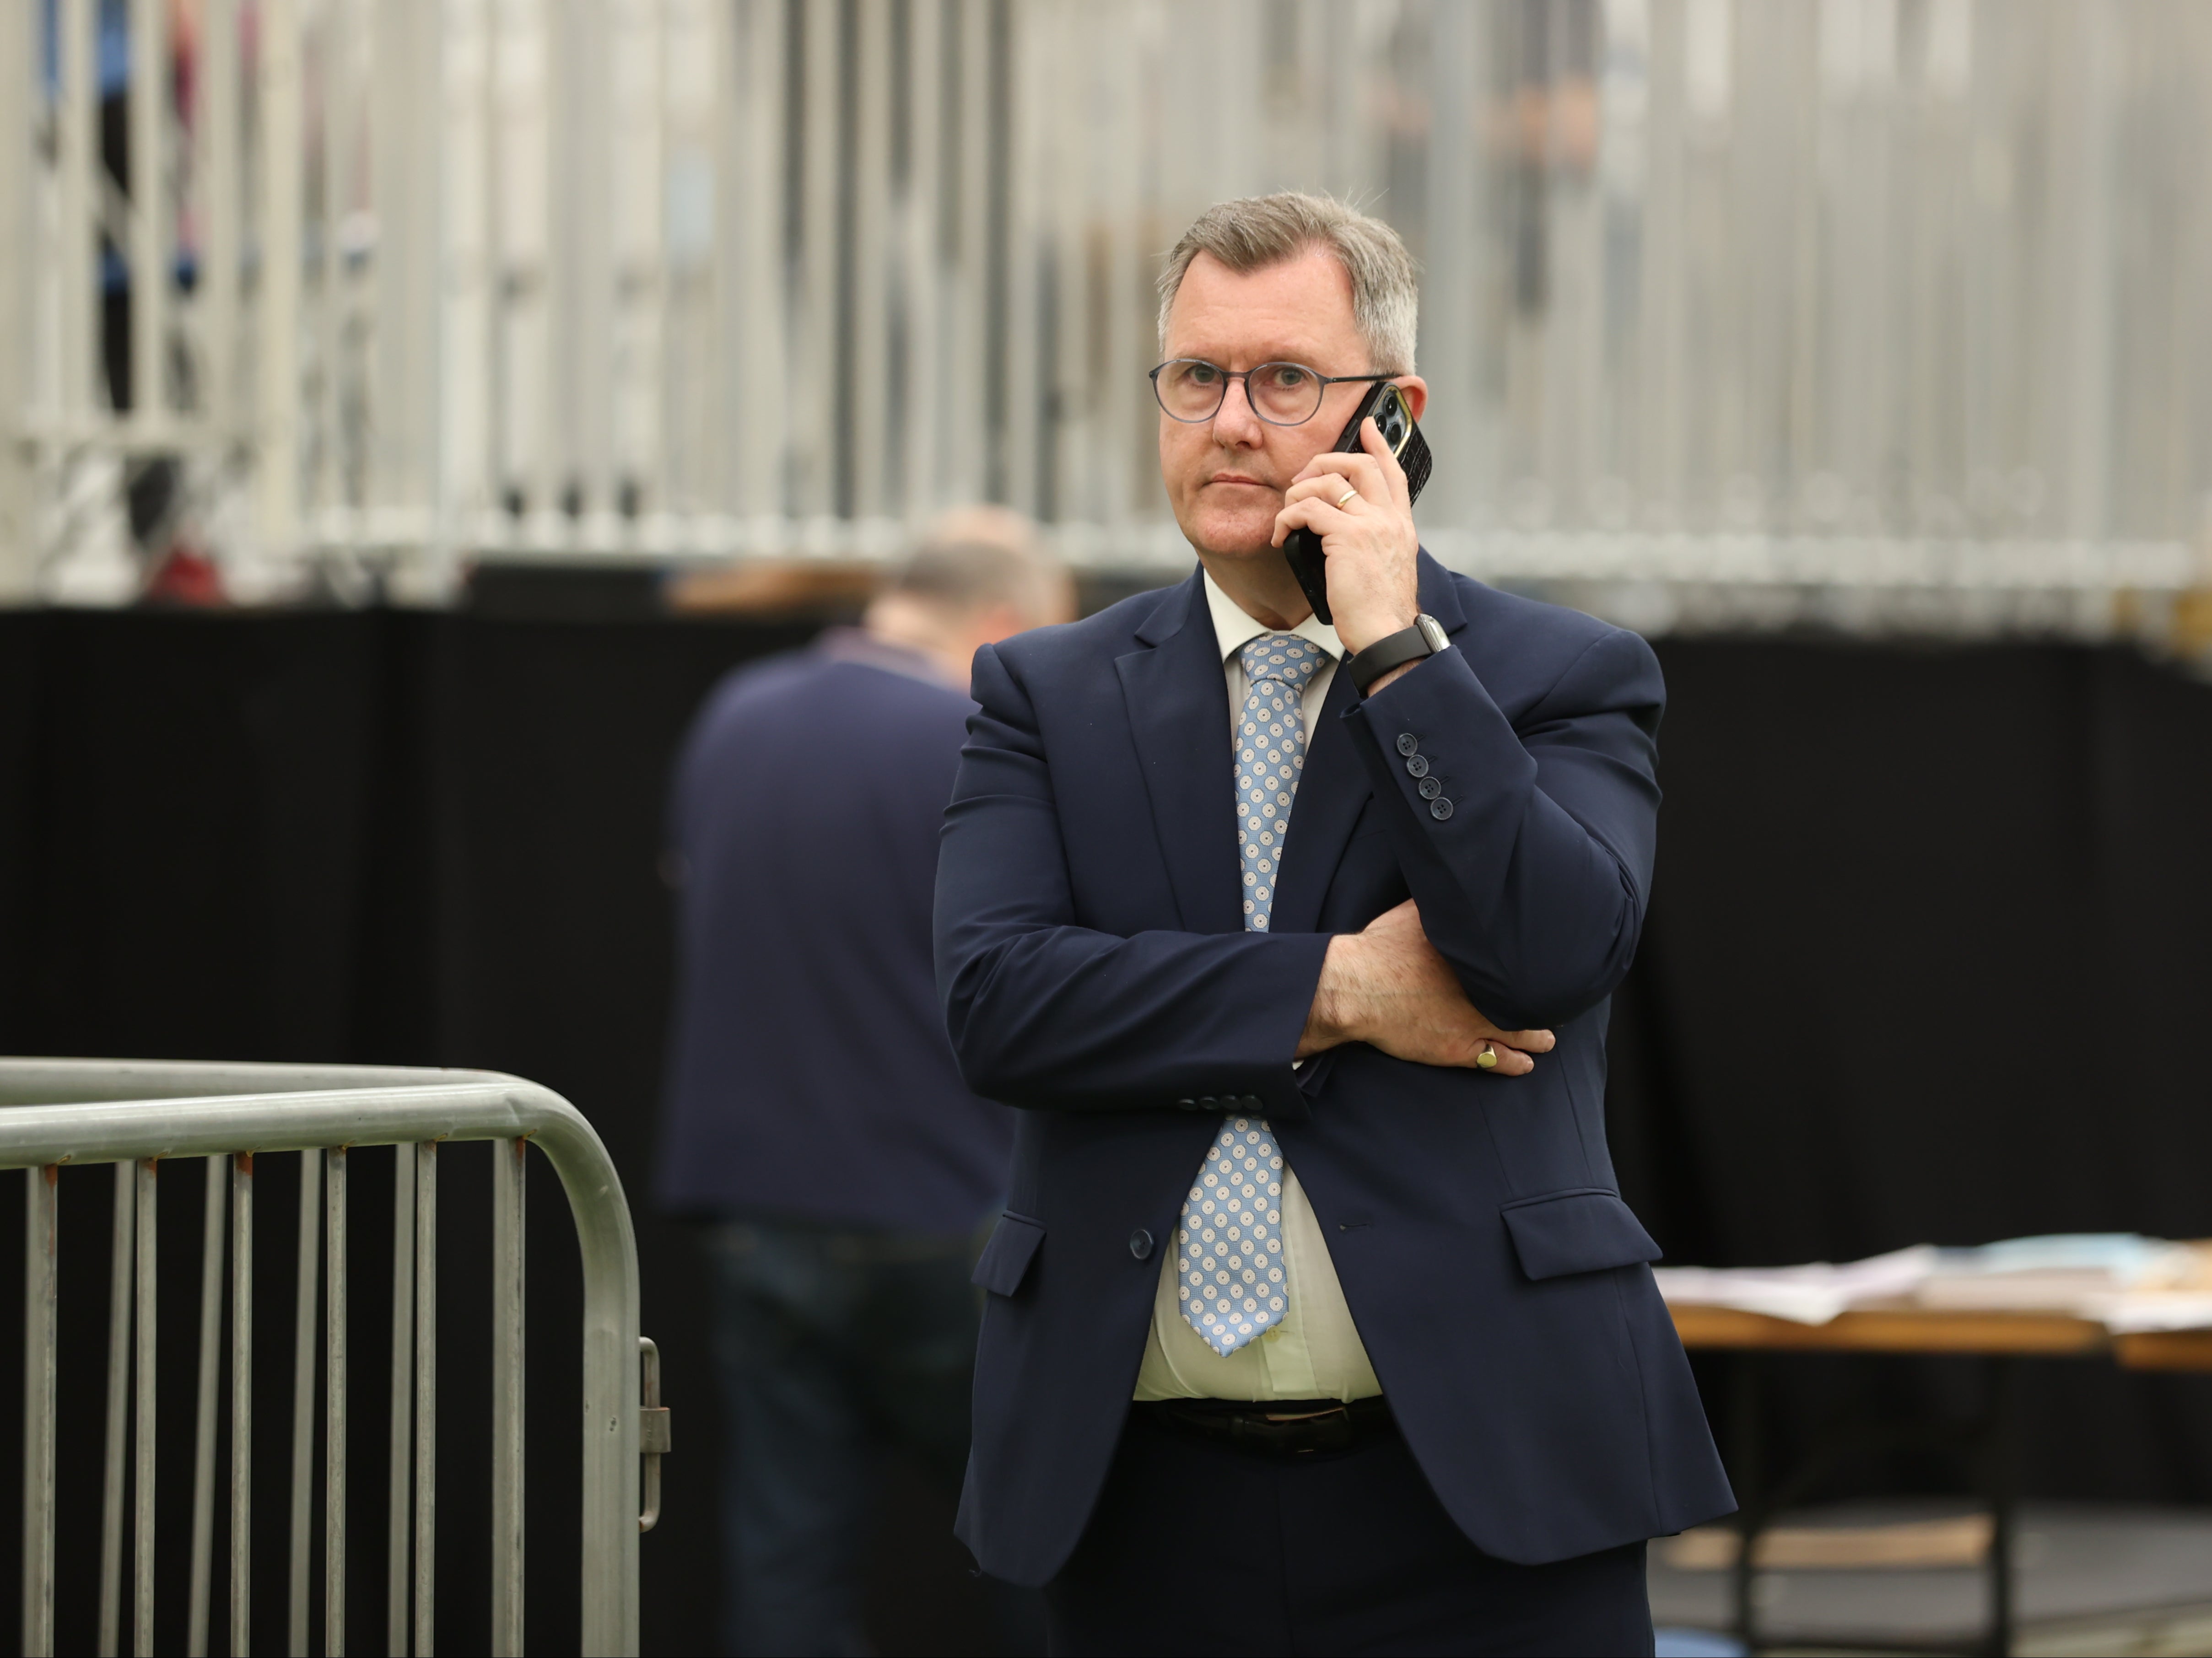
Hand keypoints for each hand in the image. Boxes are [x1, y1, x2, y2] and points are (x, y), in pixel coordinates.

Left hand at [1268, 415, 1421, 655]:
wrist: (1387, 634)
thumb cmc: (1381, 611)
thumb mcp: (1387, 567)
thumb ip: (1376, 542)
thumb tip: (1345, 531)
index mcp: (1401, 525)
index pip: (1394, 473)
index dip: (1379, 445)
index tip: (1366, 425)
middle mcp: (1390, 519)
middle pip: (1359, 464)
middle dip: (1325, 461)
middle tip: (1303, 477)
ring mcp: (1370, 525)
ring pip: (1327, 483)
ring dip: (1297, 493)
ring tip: (1286, 515)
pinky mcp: (1346, 537)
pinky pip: (1307, 510)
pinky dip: (1286, 518)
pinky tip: (1279, 534)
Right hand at [1297, 900, 1554, 1073]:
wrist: (1357, 989)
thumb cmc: (1381, 949)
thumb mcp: (1413, 912)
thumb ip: (1439, 903)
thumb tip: (1452, 882)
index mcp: (1474, 958)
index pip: (1516, 964)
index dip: (1535, 970)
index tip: (1548, 969)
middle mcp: (1480, 991)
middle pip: (1523, 1001)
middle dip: (1541, 1006)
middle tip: (1557, 1007)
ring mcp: (1471, 1023)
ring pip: (1516, 1034)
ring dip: (1535, 1038)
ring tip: (1547, 1040)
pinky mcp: (1455, 1049)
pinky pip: (1494, 1060)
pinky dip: (1514, 1063)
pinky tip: (1525, 1064)